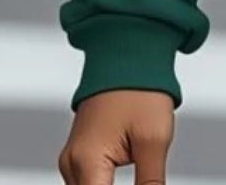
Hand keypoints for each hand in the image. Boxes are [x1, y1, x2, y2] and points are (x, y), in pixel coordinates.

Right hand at [57, 88, 175, 184]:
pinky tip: (133, 181)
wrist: (128, 55)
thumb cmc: (142, 91)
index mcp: (87, 162)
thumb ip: (150, 183)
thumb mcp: (154, 139)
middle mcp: (71, 165)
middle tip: (146, 177)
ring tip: (142, 174)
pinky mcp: (79, 156)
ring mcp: (72, 161)